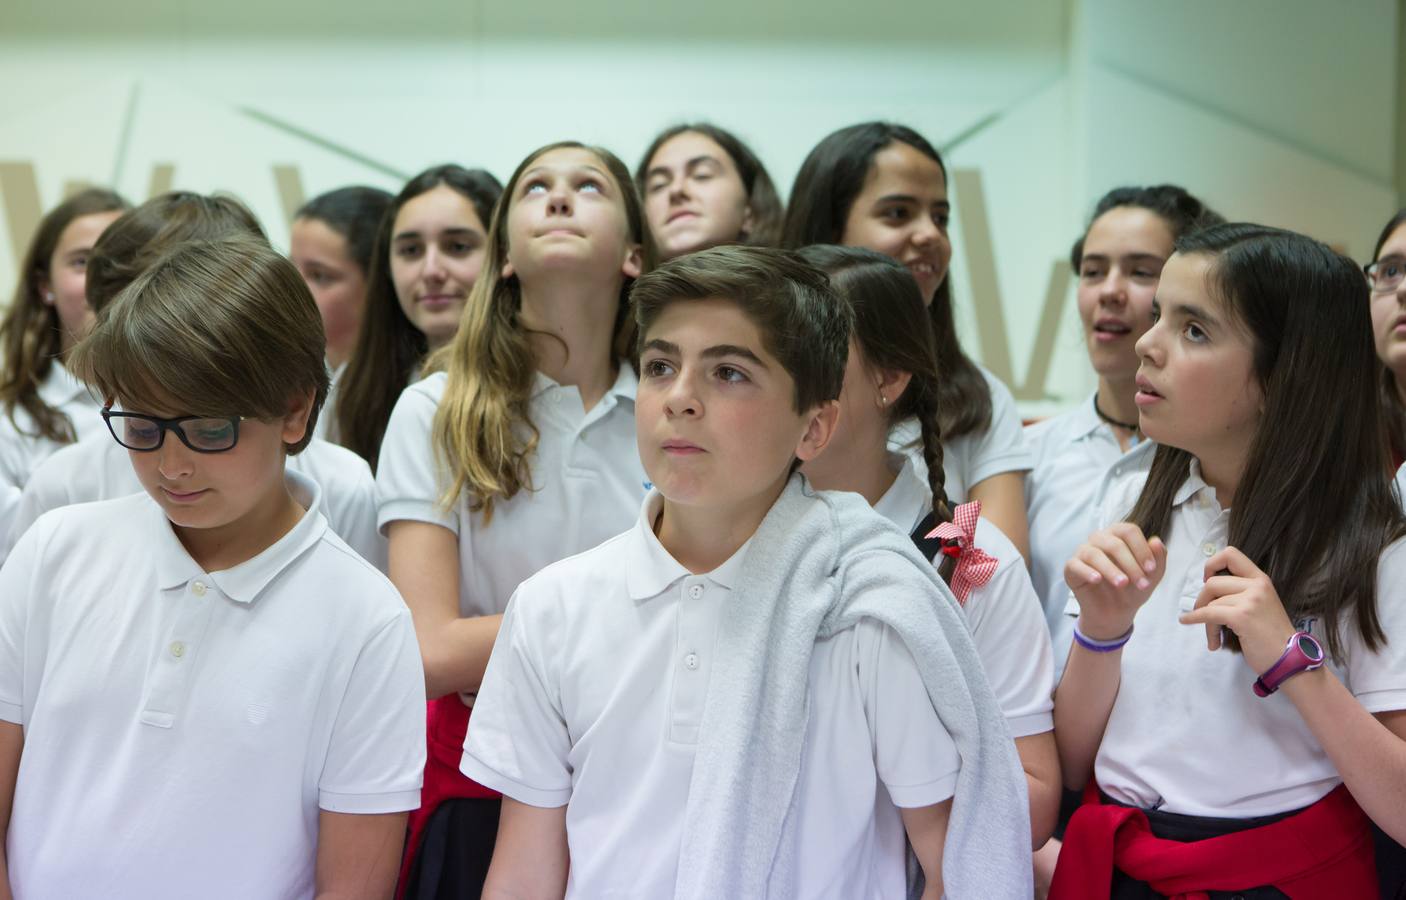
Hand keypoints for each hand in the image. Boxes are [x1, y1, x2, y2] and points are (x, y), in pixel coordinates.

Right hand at [1064, 523, 1167, 638]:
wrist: (1115, 612)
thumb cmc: (1133, 588)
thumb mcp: (1152, 576)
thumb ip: (1158, 558)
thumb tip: (1156, 541)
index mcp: (1118, 535)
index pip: (1129, 531)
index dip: (1142, 549)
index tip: (1151, 569)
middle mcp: (1099, 539)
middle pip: (1113, 543)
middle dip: (1131, 564)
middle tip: (1142, 583)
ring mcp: (1083, 552)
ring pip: (1094, 553)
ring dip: (1111, 569)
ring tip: (1122, 584)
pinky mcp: (1071, 568)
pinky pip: (1075, 565)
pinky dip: (1087, 571)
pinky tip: (1097, 580)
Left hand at [1179, 546, 1296, 672]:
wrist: (1289, 658)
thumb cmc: (1272, 635)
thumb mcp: (1261, 604)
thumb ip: (1242, 592)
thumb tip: (1210, 588)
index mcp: (1261, 579)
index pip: (1231, 554)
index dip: (1212, 564)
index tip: (1207, 580)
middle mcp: (1257, 585)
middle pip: (1212, 582)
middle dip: (1202, 600)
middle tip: (1204, 614)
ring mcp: (1250, 600)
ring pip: (1210, 602)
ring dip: (1205, 620)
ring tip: (1213, 636)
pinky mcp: (1241, 616)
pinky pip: (1208, 613)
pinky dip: (1194, 618)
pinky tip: (1187, 622)